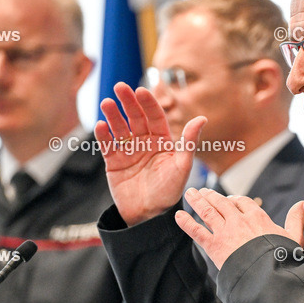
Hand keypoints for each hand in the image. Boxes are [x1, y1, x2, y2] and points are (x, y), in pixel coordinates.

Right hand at [95, 82, 206, 225]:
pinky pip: (108, 145)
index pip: (155, 117)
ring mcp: (128, 151)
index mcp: (162, 141)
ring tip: (107, 103)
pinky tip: (101, 125)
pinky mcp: (114, 162)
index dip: (148, 103)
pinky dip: (103, 135)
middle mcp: (145, 142)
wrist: (149, 215)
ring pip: (119, 128)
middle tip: (120, 86)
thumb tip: (202, 119)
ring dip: (113, 115)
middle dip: (128, 102)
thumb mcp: (182, 166)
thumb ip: (189, 142)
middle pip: (135, 117)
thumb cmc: (169, 192)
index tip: (141, 90)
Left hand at [175, 188, 303, 268]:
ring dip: (197, 201)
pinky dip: (186, 222)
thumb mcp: (293, 237)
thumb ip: (296, 218)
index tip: (230, 198)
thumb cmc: (283, 258)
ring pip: (208, 211)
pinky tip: (178, 216)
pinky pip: (196, 231)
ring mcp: (225, 232)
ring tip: (190, 193)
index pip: (243, 202)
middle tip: (202, 191)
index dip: (235, 199)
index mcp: (257, 217)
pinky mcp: (214, 245)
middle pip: (222, 202)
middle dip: (211, 195)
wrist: (268, 274)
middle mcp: (239, 220)